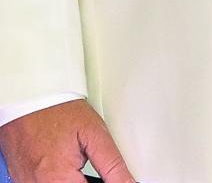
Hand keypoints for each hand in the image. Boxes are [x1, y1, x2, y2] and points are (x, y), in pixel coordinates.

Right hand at [0, 99, 134, 182]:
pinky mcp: (21, 180)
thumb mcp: (94, 132)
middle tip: (85, 160)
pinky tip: (62, 163)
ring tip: (75, 161)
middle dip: (86, 180)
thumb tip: (127, 182)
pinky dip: (57, 177)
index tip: (110, 178)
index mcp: (58, 178)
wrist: (29, 99)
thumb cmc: (58, 111)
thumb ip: (111, 163)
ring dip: (73, 179)